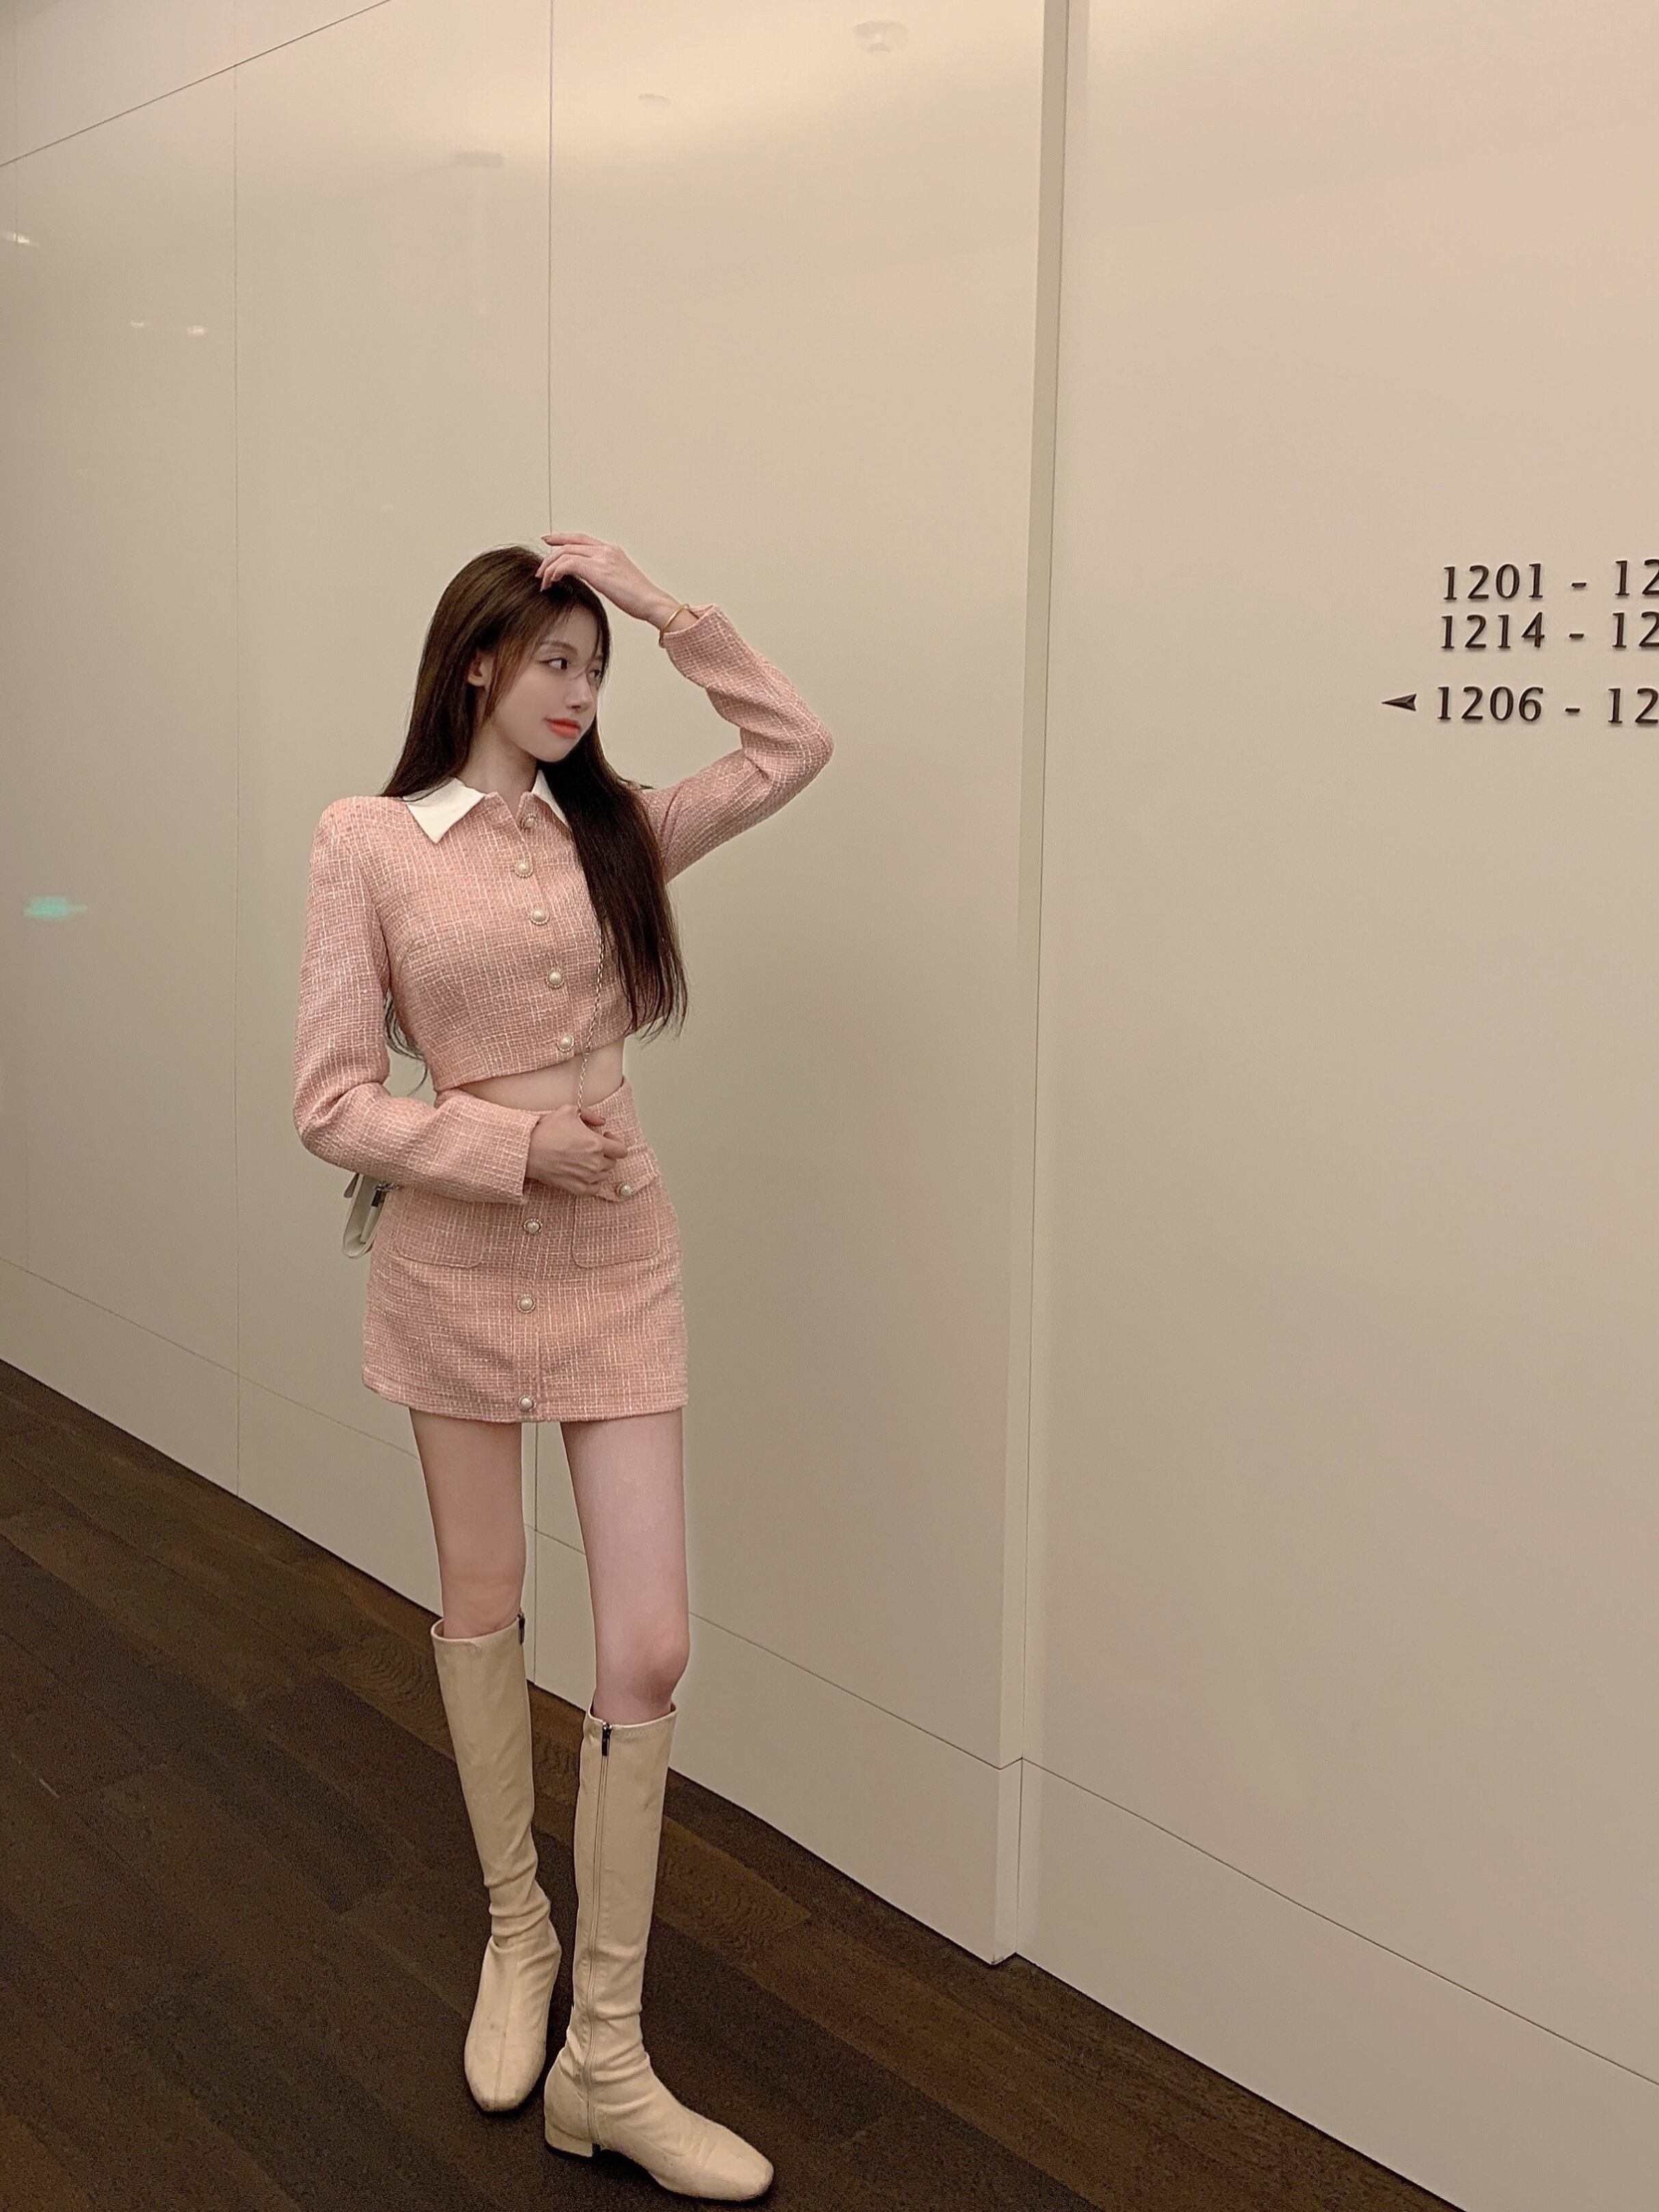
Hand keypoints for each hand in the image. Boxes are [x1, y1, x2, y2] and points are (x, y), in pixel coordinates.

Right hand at [525, 1100, 630, 1196]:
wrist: (528, 1150)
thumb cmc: (547, 1130)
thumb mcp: (570, 1111)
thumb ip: (590, 1115)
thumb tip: (602, 1122)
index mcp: (597, 1144)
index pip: (621, 1150)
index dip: (616, 1143)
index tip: (607, 1138)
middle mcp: (595, 1163)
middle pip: (612, 1162)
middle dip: (606, 1154)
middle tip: (594, 1148)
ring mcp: (586, 1177)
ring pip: (604, 1175)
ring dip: (599, 1167)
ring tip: (586, 1160)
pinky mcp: (576, 1188)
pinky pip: (594, 1189)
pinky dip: (592, 1182)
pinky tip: (584, 1173)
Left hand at [536, 534, 677, 626]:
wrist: (652, 602)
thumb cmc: (640, 598)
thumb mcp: (619, 581)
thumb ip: (604, 575)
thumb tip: (592, 580)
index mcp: (611, 551)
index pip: (581, 539)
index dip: (562, 538)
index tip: (550, 542)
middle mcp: (606, 550)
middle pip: (569, 543)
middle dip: (550, 554)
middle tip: (541, 568)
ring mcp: (602, 558)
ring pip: (565, 553)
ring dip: (550, 567)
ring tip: (544, 581)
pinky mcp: (597, 570)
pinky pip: (568, 564)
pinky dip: (556, 571)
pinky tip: (553, 580)